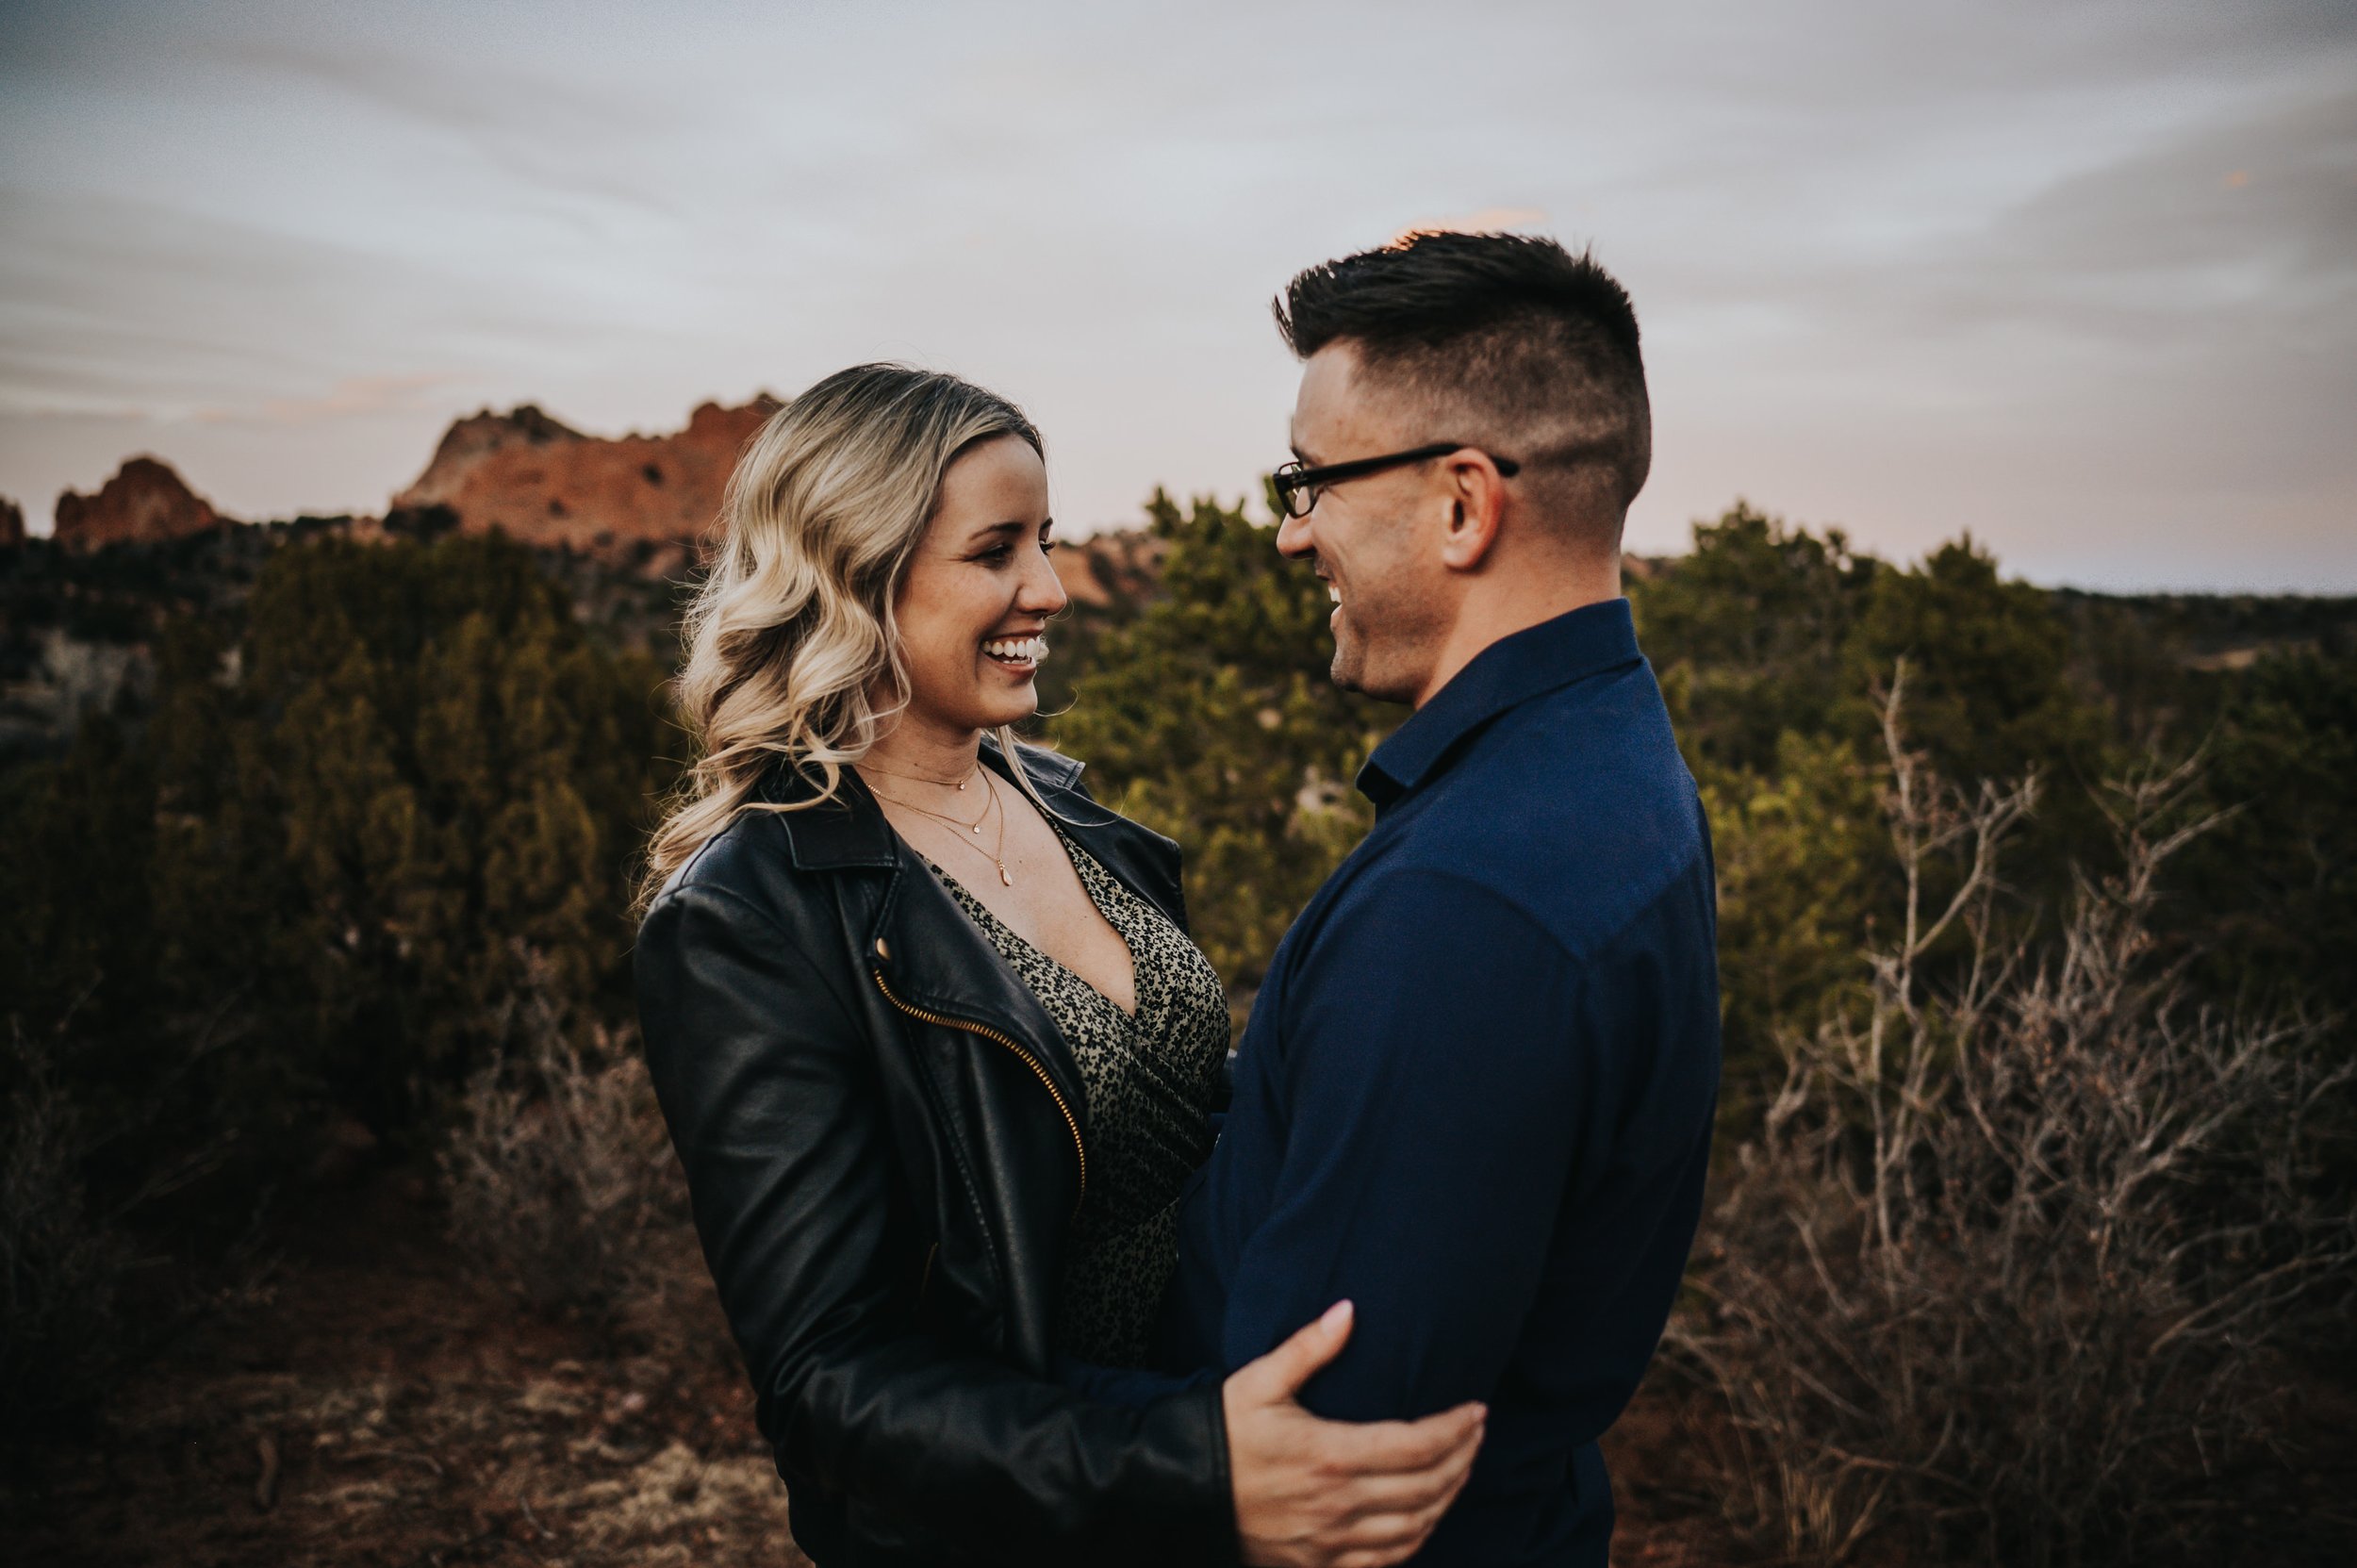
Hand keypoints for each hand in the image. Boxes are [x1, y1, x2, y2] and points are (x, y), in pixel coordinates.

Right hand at [1224, 1300, 1485, 1567]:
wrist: (1178, 1491)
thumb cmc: (1221, 1431)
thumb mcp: (1259, 1381)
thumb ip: (1308, 1347)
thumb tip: (1348, 1310)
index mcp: (1330, 1455)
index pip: (1417, 1445)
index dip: (1456, 1428)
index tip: (1477, 1409)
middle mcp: (1339, 1504)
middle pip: (1427, 1487)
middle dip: (1463, 1458)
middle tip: (1477, 1433)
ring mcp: (1331, 1541)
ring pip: (1414, 1528)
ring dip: (1448, 1499)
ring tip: (1462, 1469)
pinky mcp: (1319, 1566)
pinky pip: (1385, 1562)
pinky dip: (1416, 1540)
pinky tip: (1426, 1518)